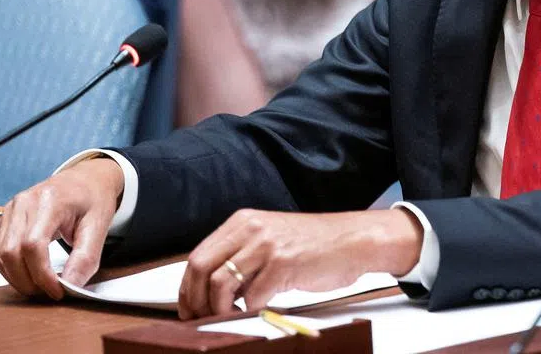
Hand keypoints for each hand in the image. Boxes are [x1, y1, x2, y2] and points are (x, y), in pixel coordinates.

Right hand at [0, 157, 123, 298]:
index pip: (33, 245)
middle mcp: (24, 202)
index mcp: (50, 200)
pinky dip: (12, 269)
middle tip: (49, 293)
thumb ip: (86, 257)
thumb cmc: (93, 199)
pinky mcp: (6, 218)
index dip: (42, 275)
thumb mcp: (99, 225)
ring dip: (18, 278)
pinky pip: (0, 251)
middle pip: (12, 252)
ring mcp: (11, 209)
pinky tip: (30, 275)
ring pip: (1, 255)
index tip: (57, 292)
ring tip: (41, 287)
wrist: (86, 179)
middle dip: (28, 281)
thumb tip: (71, 287)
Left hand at [177, 208, 421, 319]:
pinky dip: (248, 311)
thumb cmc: (314, 245)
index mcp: (243, 221)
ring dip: (218, 310)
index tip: (189, 308)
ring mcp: (266, 245)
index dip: (187, 287)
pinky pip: (251, 296)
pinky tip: (255, 314)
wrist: (353, 240)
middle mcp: (250, 228)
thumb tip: (212, 290)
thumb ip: (243, 256)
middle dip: (195, 300)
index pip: (198, 255)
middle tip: (200, 320)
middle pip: (200, 267)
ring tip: (228, 319)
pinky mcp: (283, 264)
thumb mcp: (271, 240)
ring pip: (220, 283)